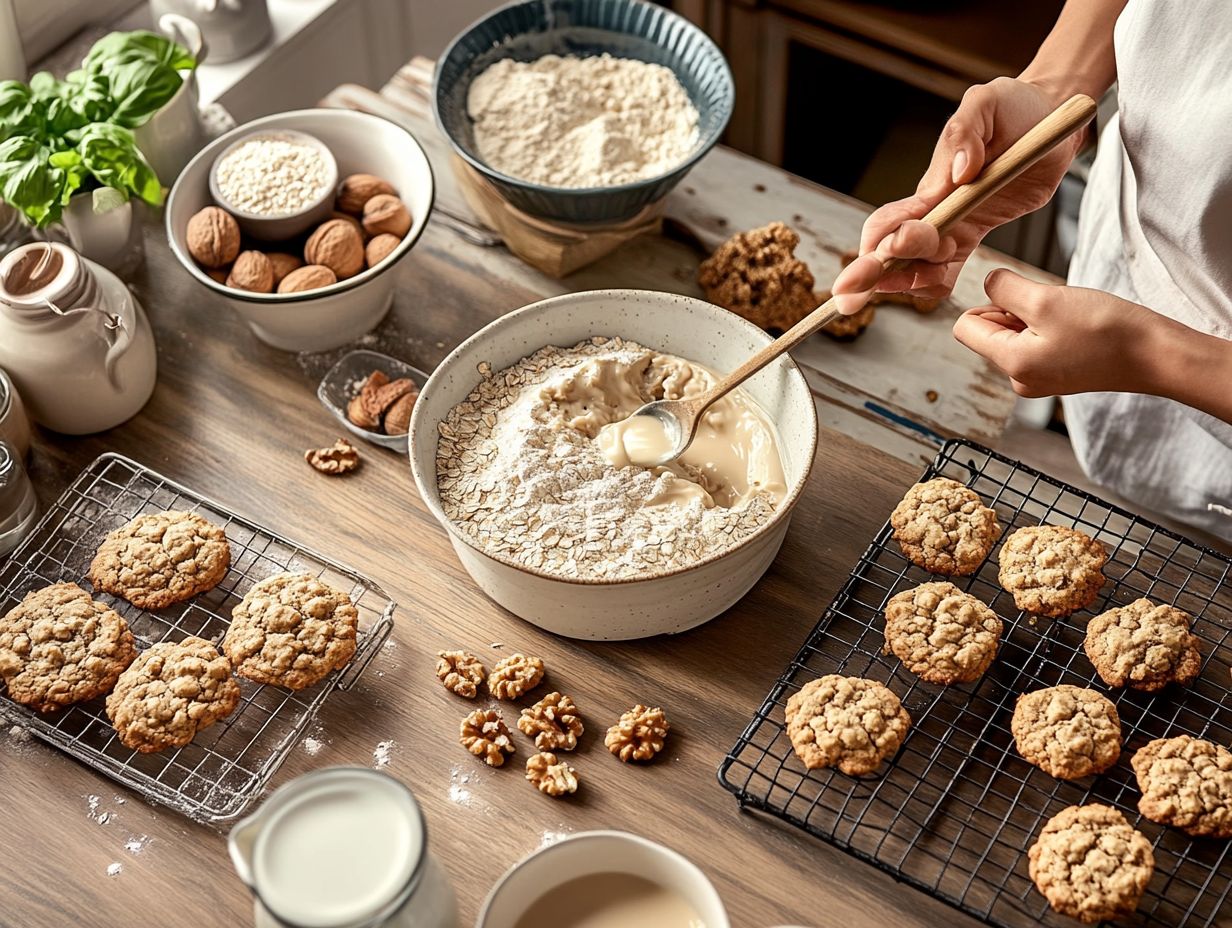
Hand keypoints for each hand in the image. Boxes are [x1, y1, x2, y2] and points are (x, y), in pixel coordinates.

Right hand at [831, 77, 1082, 313]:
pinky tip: (936, 288)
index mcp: (932, 185)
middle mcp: (934, 210)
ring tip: (926, 282)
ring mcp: (951, 225)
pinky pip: (945, 270)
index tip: (871, 266)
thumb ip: (966, 132)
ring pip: (914, 266)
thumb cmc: (1011, 106)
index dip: (874, 246)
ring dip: (907, 282)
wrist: (1043, 117)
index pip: (889, 220)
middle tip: (850, 300)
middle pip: (889, 250)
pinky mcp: (972, 233)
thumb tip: (958, 174)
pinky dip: (934, 285)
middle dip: (869, 274)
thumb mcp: (987, 103)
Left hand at [953, 269, 1174, 396]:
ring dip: (1036, 315)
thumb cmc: (1106, 330)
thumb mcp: (1045, 300)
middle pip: (991, 329)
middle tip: (1055, 309)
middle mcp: (1019, 378)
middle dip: (1016, 309)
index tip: (1022, 298)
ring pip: (1017, 331)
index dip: (988, 303)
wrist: (1157, 355)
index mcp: (1011, 364)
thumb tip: (987, 283)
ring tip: (1070, 318)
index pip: (965, 327)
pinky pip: (1039, 340)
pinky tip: (1078, 327)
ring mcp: (1039, 378)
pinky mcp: (1058, 373)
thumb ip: (1004, 289)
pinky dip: (1052, 326)